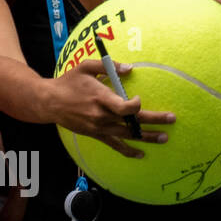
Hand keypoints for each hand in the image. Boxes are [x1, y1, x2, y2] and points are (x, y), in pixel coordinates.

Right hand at [44, 59, 175, 157]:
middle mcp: (101, 116)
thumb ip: (109, 66)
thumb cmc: (69, 82)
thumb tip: (131, 68)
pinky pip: (114, 145)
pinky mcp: (96, 134)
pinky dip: (128, 151)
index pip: (123, 107)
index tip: (140, 99)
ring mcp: (99, 127)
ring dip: (147, 137)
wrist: (48, 102)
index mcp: (100, 98)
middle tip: (172, 119)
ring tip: (164, 138)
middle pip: (131, 121)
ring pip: (127, 134)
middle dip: (154, 120)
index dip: (136, 105)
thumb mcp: (86, 67)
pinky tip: (141, 154)